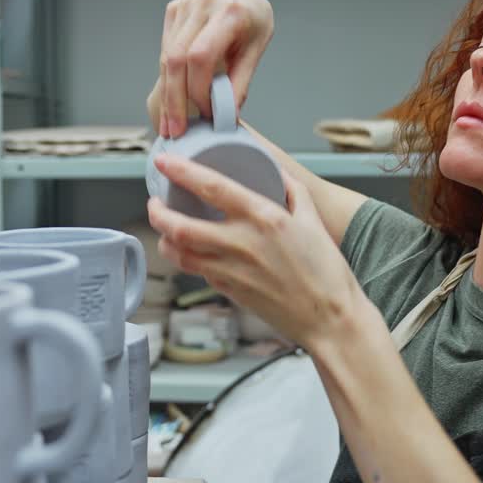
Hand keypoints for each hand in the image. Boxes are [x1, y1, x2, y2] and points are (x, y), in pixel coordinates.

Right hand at [146, 0, 274, 138]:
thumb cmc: (254, 25)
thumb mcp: (256, 51)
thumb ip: (240, 82)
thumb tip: (226, 115)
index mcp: (230, 12)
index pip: (201, 56)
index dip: (199, 89)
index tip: (206, 113)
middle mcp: (203, 3)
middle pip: (177, 58)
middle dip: (174, 99)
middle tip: (175, 130)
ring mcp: (185, 4)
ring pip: (167, 57)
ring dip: (167, 94)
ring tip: (170, 124)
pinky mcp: (174, 9)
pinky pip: (165, 50)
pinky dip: (167, 77)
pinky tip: (170, 100)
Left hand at [146, 154, 366, 352]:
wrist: (329, 319)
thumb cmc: (326, 273)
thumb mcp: (314, 221)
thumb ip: (293, 191)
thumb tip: (277, 172)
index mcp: (264, 219)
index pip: (212, 188)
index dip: (182, 172)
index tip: (166, 163)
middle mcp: (242, 244)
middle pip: (181, 226)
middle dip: (157, 213)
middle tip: (153, 202)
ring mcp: (232, 271)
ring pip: (180, 253)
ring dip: (164, 239)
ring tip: (163, 228)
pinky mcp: (228, 291)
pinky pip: (196, 271)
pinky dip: (185, 258)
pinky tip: (187, 250)